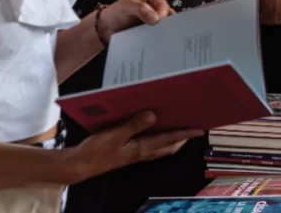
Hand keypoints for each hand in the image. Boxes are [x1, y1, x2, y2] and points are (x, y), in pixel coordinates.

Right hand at [68, 112, 203, 182]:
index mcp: (143, 149)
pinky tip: (151, 123)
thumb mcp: (115, 136)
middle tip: (192, 124)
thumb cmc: (97, 152)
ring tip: (176, 121)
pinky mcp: (128, 150)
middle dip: (182, 137)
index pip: (169, 140)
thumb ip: (134, 125)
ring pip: (160, 145)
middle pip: (169, 145)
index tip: (200, 129)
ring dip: (170, 136)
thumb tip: (153, 115)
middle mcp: (143, 152)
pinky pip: (148, 142)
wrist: (80, 165)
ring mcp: (135, 152)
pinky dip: (155, 134)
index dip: (185, 134)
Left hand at [98, 0, 173, 43]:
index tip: (157, 21)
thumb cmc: (116, 13)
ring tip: (163, 41)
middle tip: (164, 32)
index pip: (163, 3)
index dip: (162, 11)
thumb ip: (140, 8)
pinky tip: (158, 46)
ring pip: (167, 28)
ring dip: (165, 34)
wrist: (105, 29)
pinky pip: (160, 37)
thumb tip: (156, 18)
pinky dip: (160, 41)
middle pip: (169, 16)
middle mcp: (157, 10)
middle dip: (168, 24)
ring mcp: (156, 23)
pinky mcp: (153, 34)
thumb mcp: (126, 6)